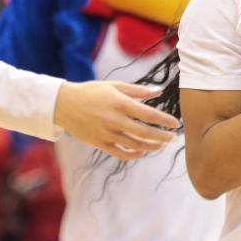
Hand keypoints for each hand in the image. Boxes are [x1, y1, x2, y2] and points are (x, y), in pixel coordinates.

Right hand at [53, 81, 178, 159]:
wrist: (64, 104)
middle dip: (162, 137)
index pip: (148, 114)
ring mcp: (107, 133)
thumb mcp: (114, 85)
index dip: (165, 120)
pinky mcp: (100, 143)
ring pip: (135, 145)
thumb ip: (138, 90)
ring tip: (161, 145)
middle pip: (145, 133)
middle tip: (173, 137)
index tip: (176, 124)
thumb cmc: (92, 92)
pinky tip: (142, 151)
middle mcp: (114, 120)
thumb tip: (159, 91)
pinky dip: (134, 154)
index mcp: (119, 103)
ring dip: (151, 146)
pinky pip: (121, 153)